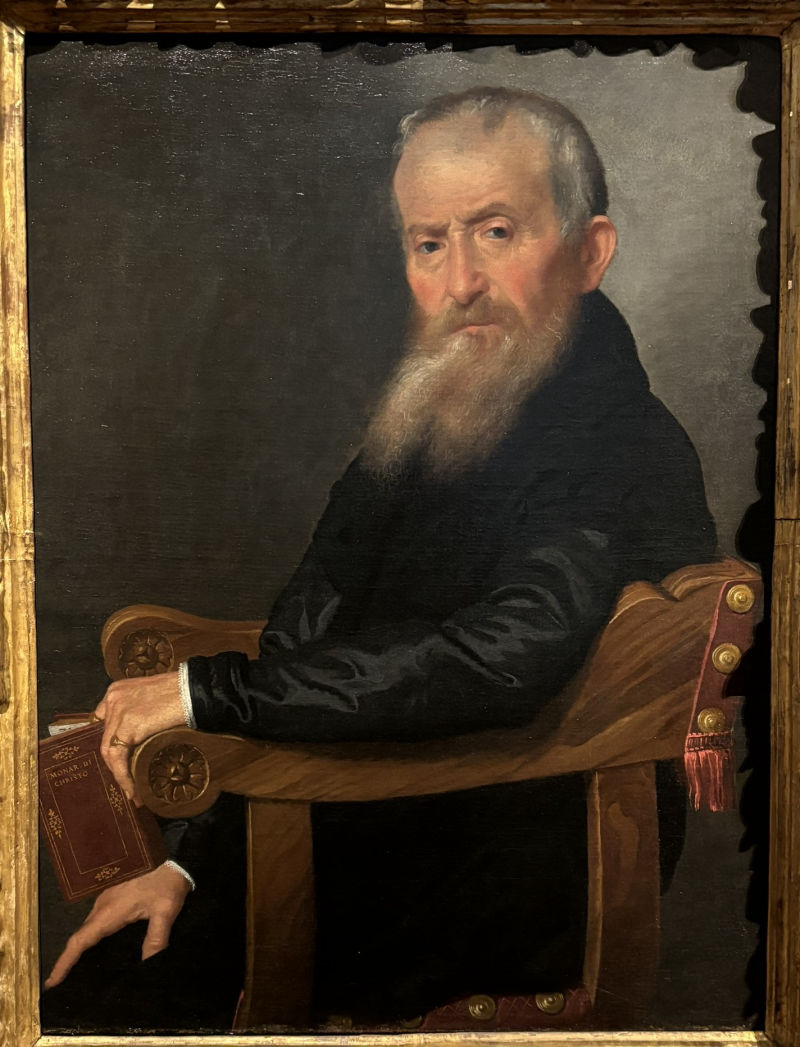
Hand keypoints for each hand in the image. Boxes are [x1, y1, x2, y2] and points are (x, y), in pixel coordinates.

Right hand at [44, 863, 191, 988]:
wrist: (171, 853)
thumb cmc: (167, 882)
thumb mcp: (165, 912)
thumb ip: (155, 940)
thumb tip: (148, 966)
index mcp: (109, 911)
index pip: (80, 942)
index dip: (64, 963)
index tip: (52, 982)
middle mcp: (102, 905)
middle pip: (80, 937)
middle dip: (68, 960)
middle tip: (61, 984)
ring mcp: (106, 898)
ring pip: (88, 927)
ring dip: (80, 948)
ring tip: (76, 970)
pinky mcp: (113, 894)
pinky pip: (97, 920)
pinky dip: (91, 936)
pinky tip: (98, 946)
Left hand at [96, 674, 184, 799]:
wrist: (195, 690)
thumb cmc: (184, 692)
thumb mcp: (154, 697)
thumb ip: (143, 710)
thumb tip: (146, 733)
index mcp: (118, 690)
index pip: (106, 722)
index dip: (113, 743)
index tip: (121, 759)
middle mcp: (113, 699)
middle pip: (107, 738)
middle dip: (115, 763)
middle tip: (128, 780)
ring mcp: (118, 711)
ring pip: (109, 751)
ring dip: (119, 774)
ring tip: (132, 790)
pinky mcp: (128, 725)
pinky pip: (118, 757)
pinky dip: (123, 776)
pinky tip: (132, 788)